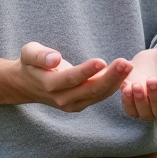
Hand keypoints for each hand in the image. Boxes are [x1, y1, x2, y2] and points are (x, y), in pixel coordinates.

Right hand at [13, 42, 132, 112]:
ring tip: (129, 66)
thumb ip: (40, 56)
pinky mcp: (80, 104)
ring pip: (98, 95)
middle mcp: (62, 98)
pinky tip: (124, 74)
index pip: (71, 78)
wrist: (27, 84)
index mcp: (49, 84)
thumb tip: (55, 58)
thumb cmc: (30, 63)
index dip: (86, 71)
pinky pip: (99, 96)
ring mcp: (72, 105)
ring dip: (116, 81)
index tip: (102, 61)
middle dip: (110, 77)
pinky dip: (113, 86)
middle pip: (90, 89)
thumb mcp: (28, 53)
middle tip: (126, 63)